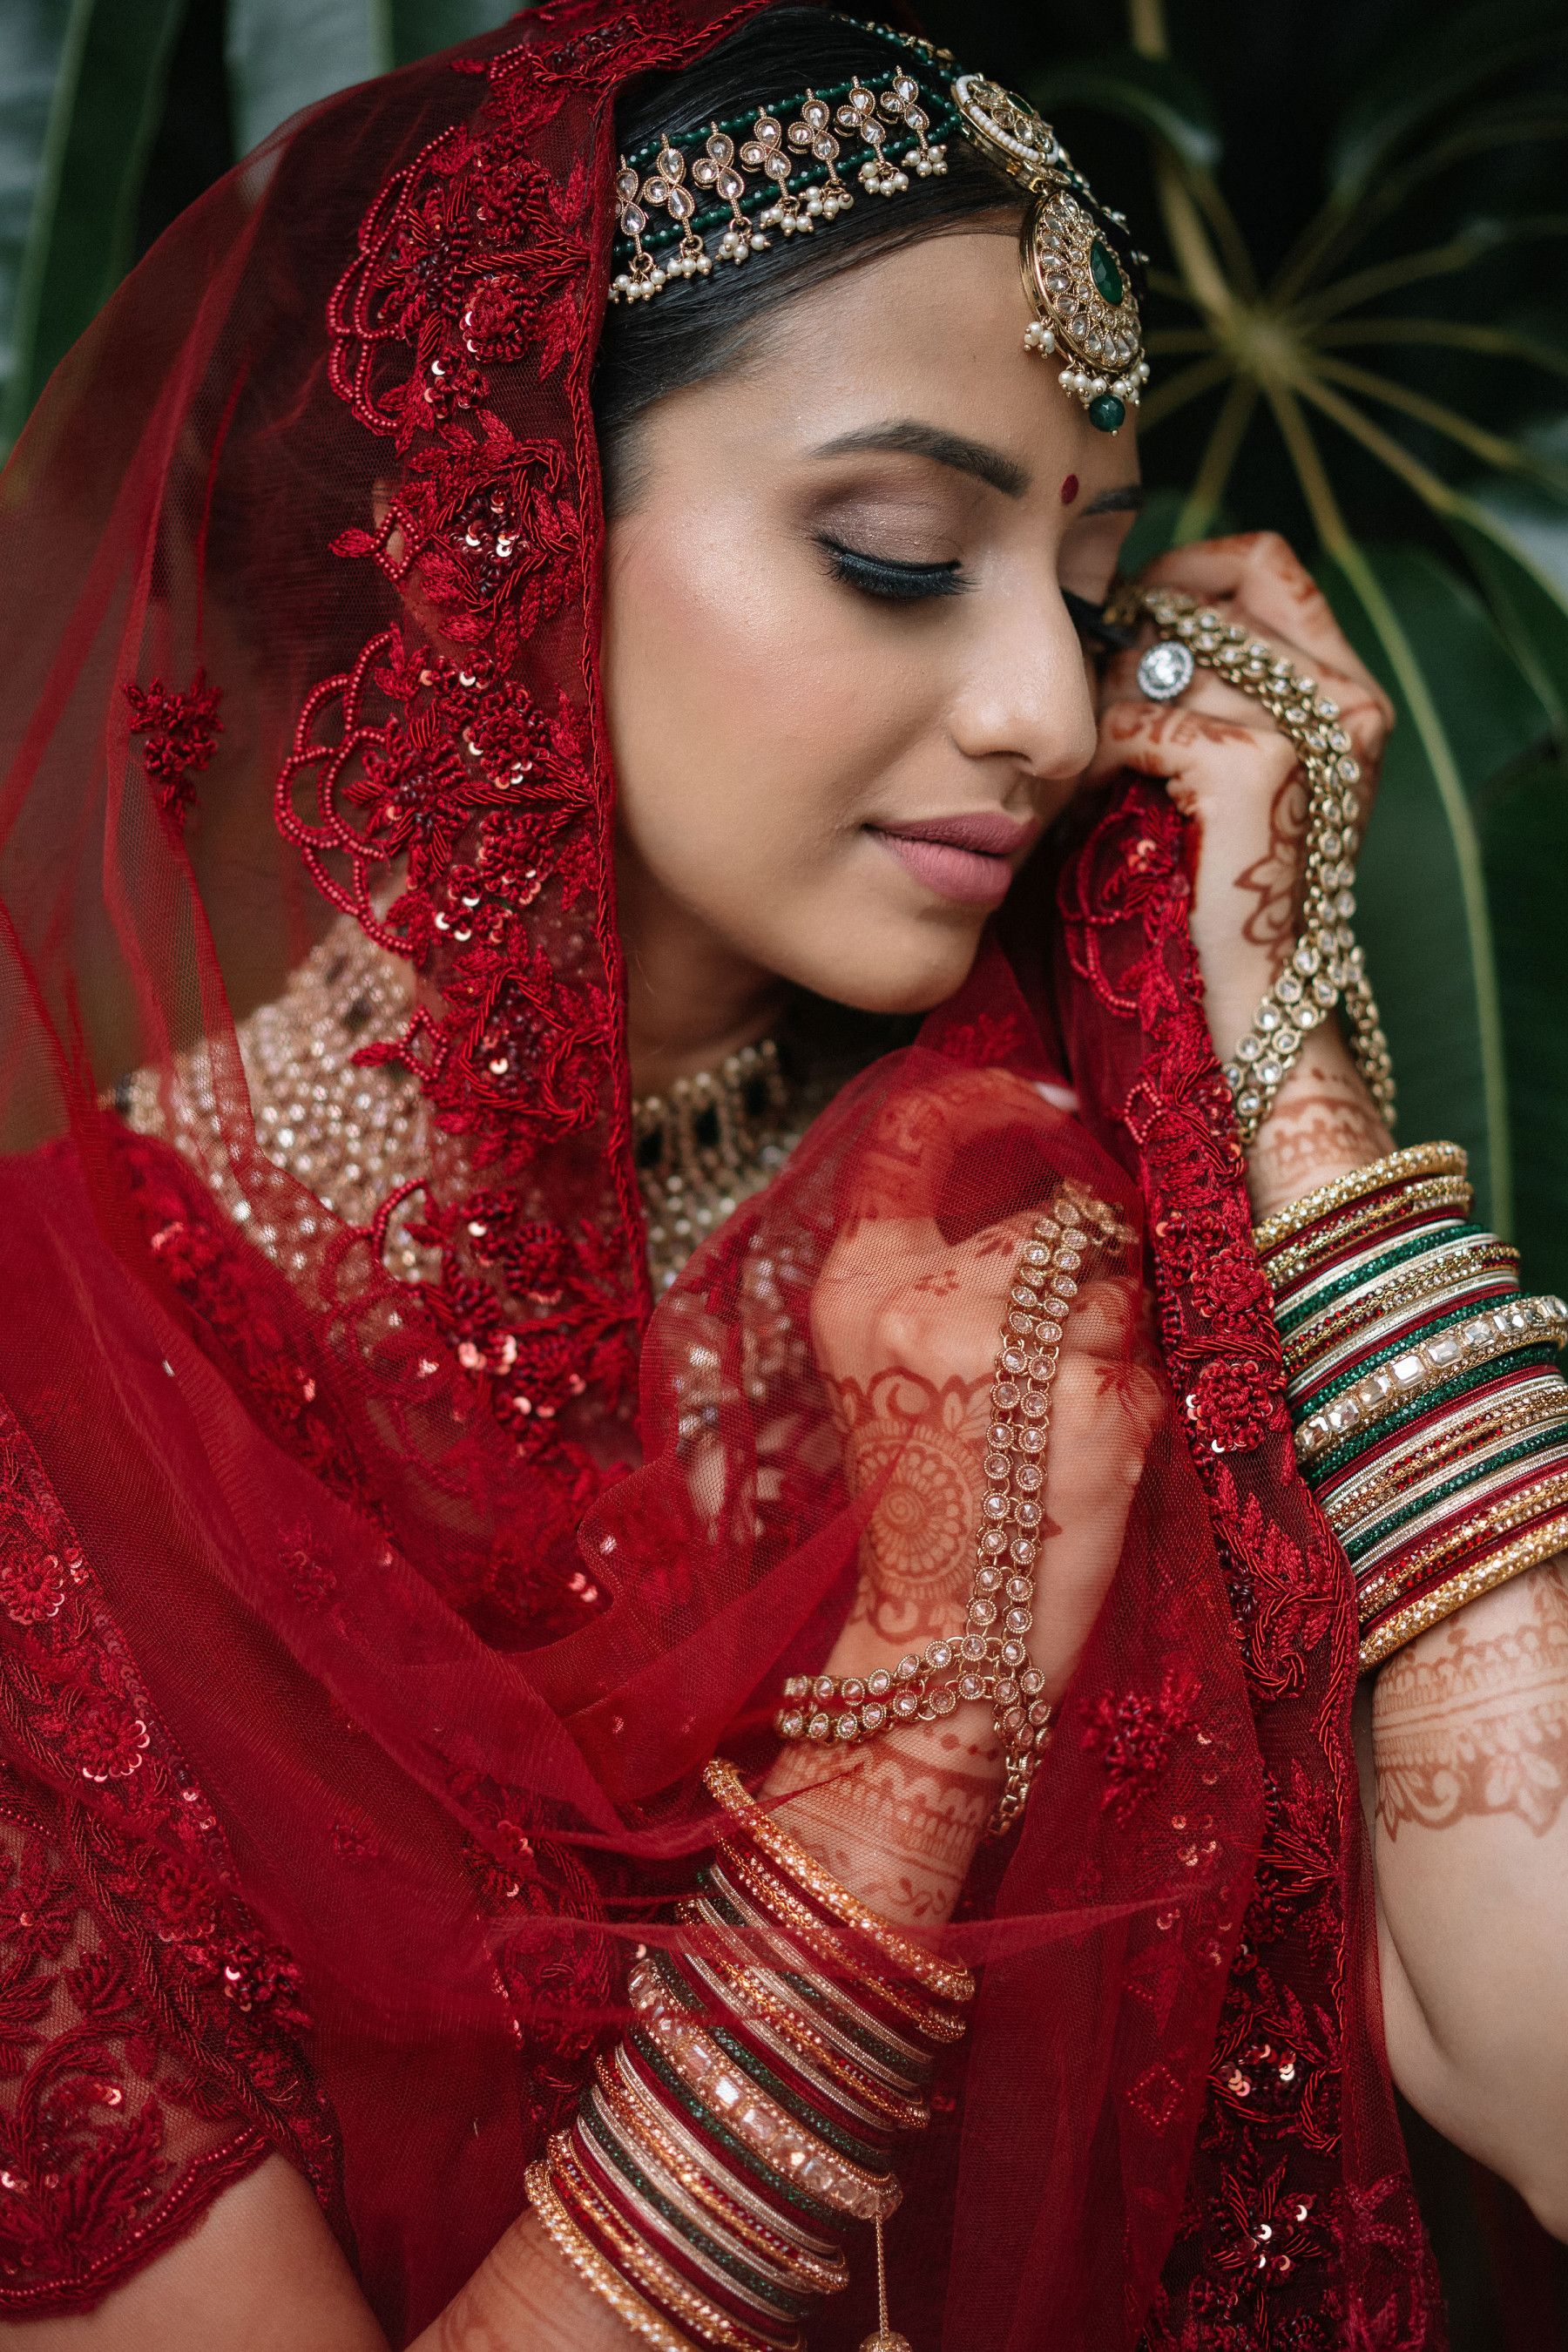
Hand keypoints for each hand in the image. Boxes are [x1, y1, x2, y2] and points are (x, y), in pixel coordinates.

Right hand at [806, 1071, 1164, 1697]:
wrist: (943, 1644)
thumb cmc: (925, 1505)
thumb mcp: (891, 1367)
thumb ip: (944, 1270)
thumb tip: (1062, 1190)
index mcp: (855, 1288)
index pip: (916, 1134)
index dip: (993, 1102)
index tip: (1047, 1100)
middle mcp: (922, 1303)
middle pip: (1047, 1220)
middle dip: (1073, 1277)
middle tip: (1042, 1373)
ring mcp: (1011, 1349)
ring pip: (1113, 1282)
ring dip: (1111, 1340)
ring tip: (1056, 1427)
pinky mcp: (1093, 1399)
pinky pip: (1150, 1354)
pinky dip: (1137, 1401)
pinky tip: (1088, 1461)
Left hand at [1088, 531, 1393, 1066]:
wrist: (1260, 999)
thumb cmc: (1228, 890)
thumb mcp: (1246, 771)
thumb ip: (1213, 690)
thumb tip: (1122, 621)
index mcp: (1348, 689)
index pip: (1262, 562)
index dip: (1184, 573)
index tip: (1131, 617)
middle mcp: (1343, 697)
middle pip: (1200, 607)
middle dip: (1129, 644)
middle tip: (1090, 699)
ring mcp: (1304, 728)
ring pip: (1159, 666)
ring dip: (1104, 706)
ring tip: (1093, 766)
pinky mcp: (1248, 767)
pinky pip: (1134, 724)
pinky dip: (1096, 758)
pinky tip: (1089, 799)